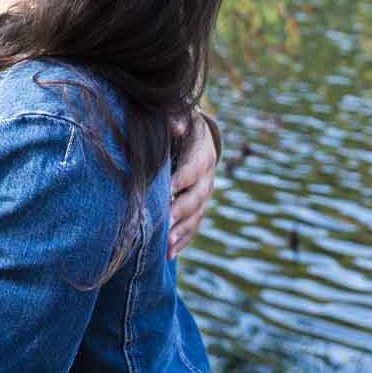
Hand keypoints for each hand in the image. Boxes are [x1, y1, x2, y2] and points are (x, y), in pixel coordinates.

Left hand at [166, 110, 220, 259]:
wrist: (198, 138)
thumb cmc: (183, 127)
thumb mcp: (182, 118)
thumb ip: (176, 120)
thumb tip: (175, 125)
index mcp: (202, 157)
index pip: (192, 170)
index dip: (181, 179)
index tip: (167, 188)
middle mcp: (206, 180)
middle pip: (196, 199)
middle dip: (181, 212)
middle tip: (165, 222)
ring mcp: (204, 197)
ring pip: (196, 218)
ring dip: (181, 232)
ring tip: (167, 246)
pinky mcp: (198, 210)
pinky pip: (193, 228)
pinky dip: (182, 241)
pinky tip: (169, 254)